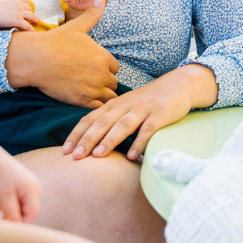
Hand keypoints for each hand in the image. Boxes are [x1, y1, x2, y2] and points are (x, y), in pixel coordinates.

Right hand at [0, 0, 40, 31]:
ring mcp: (20, 13)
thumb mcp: (3, 1)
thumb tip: (10, 6)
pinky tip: (34, 32)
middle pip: (29, 8)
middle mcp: (20, 5)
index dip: (28, 4)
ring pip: (32, 16)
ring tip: (38, 23)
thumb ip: (9, 2)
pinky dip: (32, 29)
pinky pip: (28, 26)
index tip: (29, 7)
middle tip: (32, 17)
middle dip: (31, 12)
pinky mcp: (18, 21)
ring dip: (36, 20)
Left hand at [0, 150, 41, 222]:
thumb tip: (17, 229)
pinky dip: (11, 204)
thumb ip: (12, 214)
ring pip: (24, 207)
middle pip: (29, 211)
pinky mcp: (26, 186)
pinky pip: (21, 201)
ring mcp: (32, 187)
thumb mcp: (4, 198)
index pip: (32, 214)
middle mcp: (36, 189)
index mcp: (33, 191)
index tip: (7, 227)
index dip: (21, 224)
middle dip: (15, 216)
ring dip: (11, 210)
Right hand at [6, 0, 119, 107]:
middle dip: (104, 82)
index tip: (93, 68)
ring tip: (87, 91)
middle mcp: (102, 73)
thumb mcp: (76, 27)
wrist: (35, 59)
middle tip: (89, 81)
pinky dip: (94, 105)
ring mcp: (93, 89)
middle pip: (113, 83)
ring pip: (108, 97)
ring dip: (101, 95)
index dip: (105, 68)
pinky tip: (83, 98)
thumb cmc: (55, 41)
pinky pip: (98, 108)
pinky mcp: (83, 101)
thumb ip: (92, 15)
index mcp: (103, 57)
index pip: (115, 67)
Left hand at [63, 66, 214, 159]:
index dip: (76, 135)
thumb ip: (110, 120)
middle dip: (87, 140)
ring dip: (109, 140)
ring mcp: (143, 109)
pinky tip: (131, 156)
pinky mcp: (160, 114)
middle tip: (75, 157)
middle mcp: (125, 105)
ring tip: (98, 156)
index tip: (64, 151)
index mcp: (114, 104)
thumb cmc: (148, 101)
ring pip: (122, 125)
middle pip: (102, 123)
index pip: (90, 119)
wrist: (178, 84)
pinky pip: (148, 129)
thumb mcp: (126, 106)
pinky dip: (139, 142)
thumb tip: (90, 143)